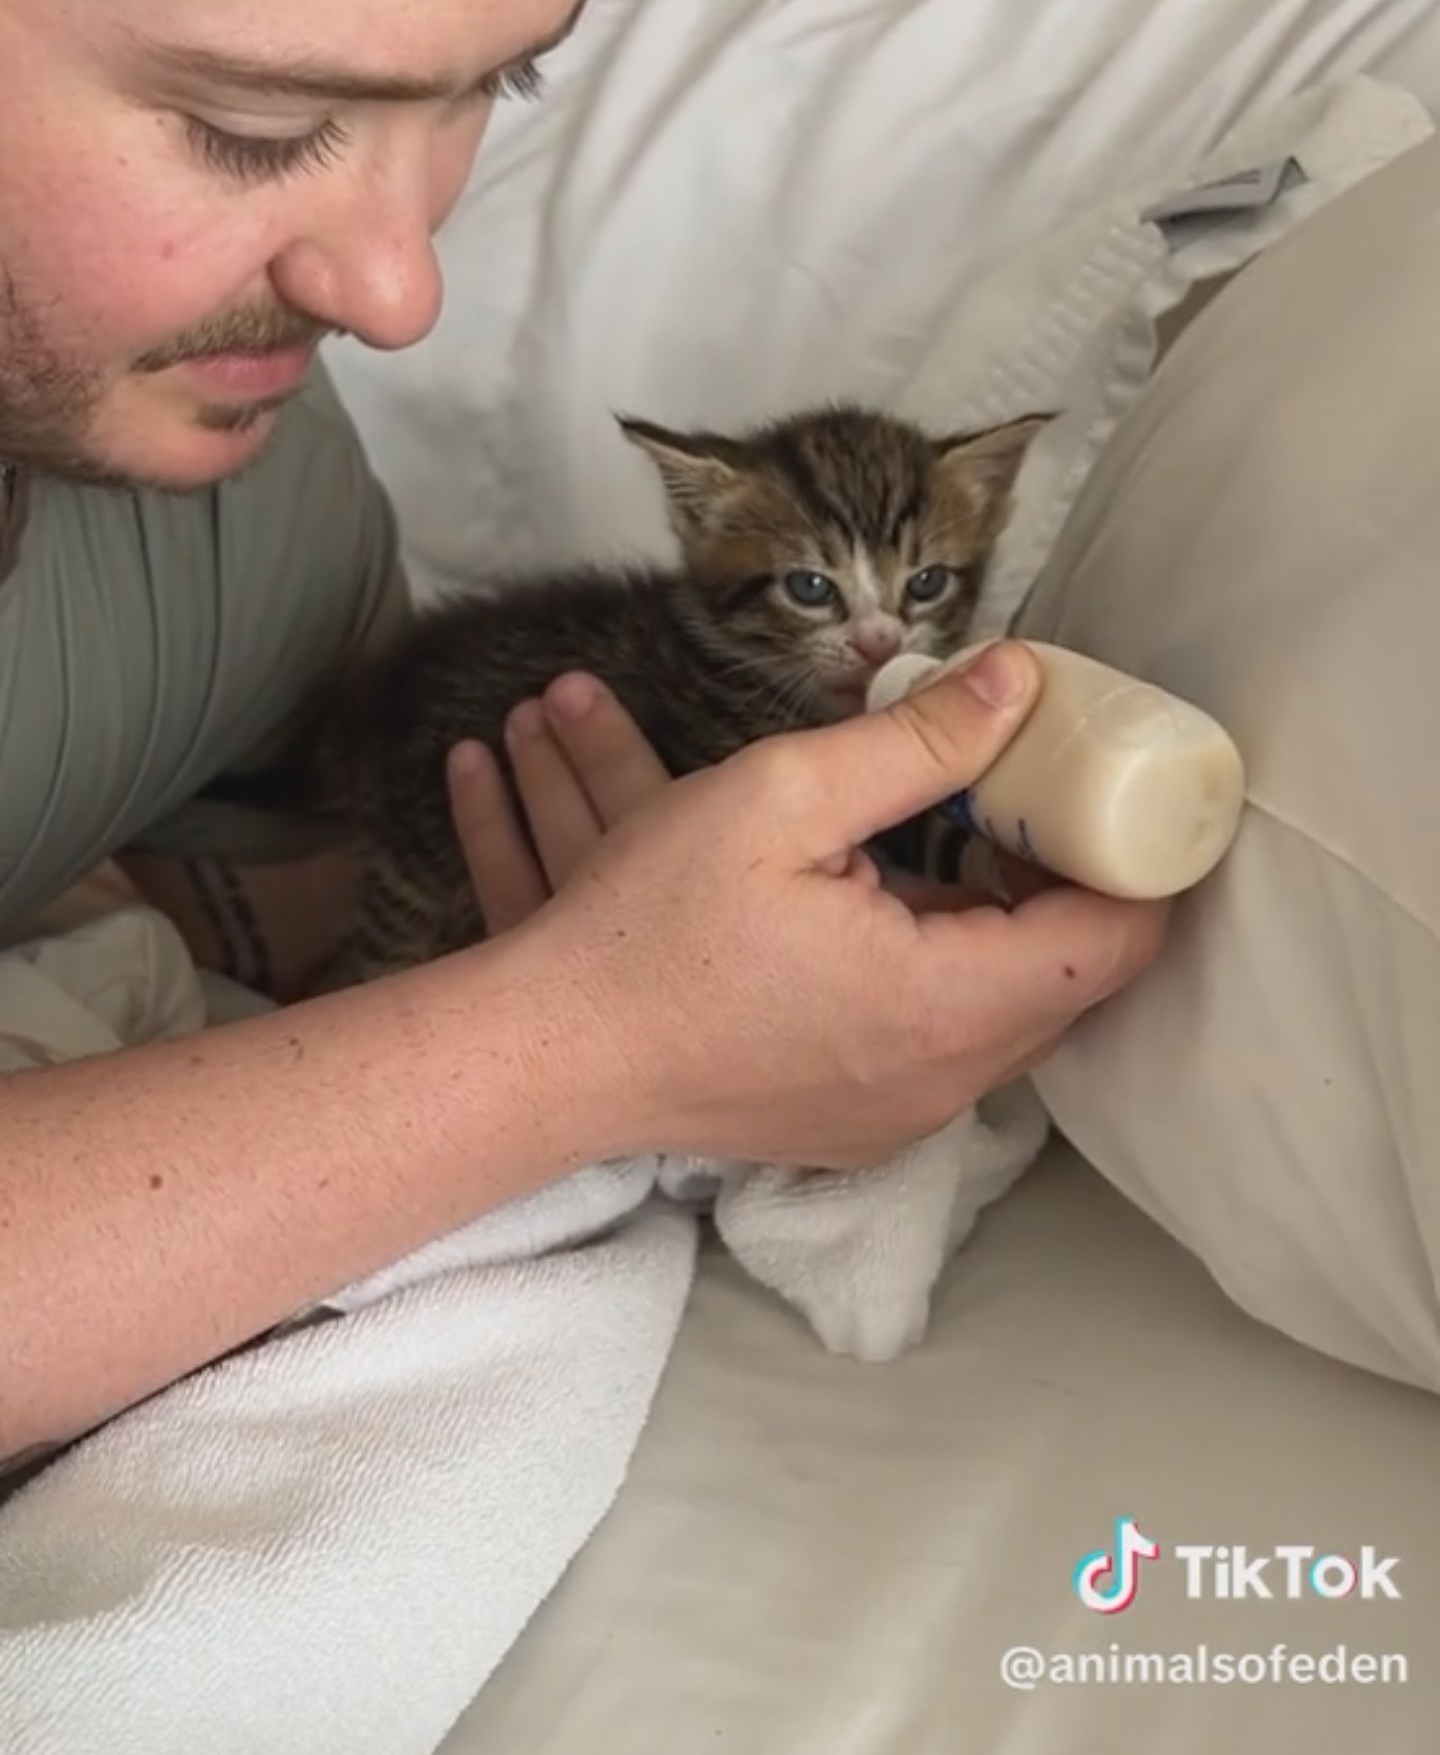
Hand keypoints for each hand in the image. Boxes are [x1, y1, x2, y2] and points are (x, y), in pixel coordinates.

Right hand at [490, 642, 1168, 1170]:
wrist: (549, 1057)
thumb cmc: (649, 929)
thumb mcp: (782, 799)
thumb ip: (919, 740)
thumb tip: (1021, 682)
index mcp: (944, 1005)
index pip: (1116, 940)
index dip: (1133, 856)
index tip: (1103, 787)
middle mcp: (943, 1084)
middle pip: (1071, 981)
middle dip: (1066, 883)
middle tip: (1026, 797)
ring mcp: (901, 1120)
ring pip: (1007, 1017)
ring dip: (999, 928)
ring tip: (950, 840)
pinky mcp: (859, 1129)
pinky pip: (945, 1048)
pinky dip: (945, 978)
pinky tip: (881, 914)